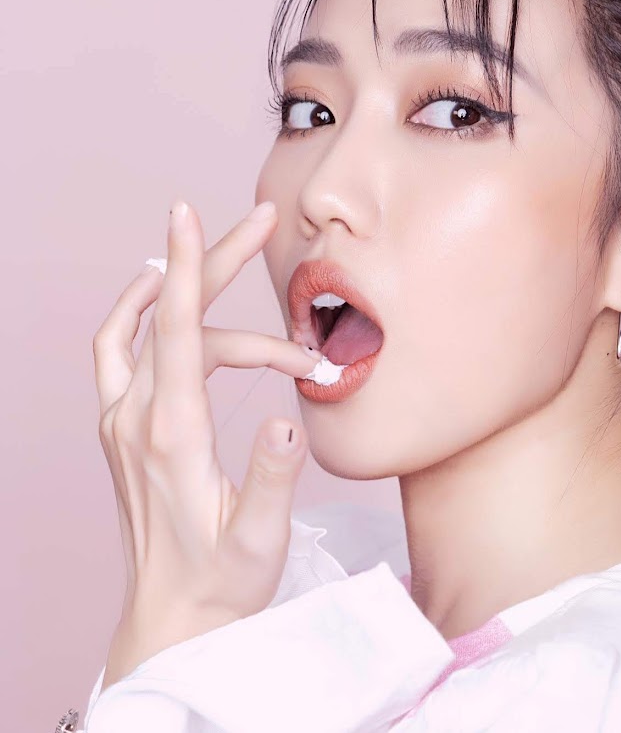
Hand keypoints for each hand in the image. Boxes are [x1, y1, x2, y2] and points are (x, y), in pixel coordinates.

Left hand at [91, 199, 320, 691]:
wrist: (172, 618)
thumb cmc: (221, 580)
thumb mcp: (259, 536)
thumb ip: (273, 474)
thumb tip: (288, 414)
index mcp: (173, 435)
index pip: (181, 329)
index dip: (189, 265)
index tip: (186, 211)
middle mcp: (137, 419)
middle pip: (170, 315)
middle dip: (212, 260)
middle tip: (258, 223)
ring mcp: (123, 424)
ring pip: (149, 331)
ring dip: (191, 293)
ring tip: (240, 276)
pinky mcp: (124, 431)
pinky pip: (122, 353)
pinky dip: (146, 316)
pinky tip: (168, 306)